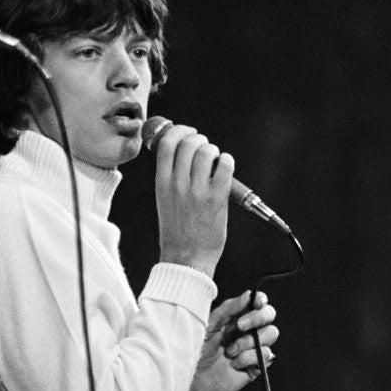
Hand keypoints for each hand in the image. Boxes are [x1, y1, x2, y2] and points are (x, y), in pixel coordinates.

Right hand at [155, 124, 233, 278]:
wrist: (186, 259)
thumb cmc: (177, 233)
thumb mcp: (164, 201)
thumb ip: (171, 178)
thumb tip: (183, 155)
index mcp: (162, 183)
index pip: (167, 144)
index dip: (179, 131)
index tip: (187, 133)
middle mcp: (178, 184)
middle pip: (188, 143)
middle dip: (199, 140)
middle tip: (205, 148)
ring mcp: (198, 191)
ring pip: (207, 152)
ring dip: (214, 150)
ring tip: (216, 159)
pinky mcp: (216, 199)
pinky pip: (225, 167)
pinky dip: (227, 161)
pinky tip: (226, 166)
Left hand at [179, 290, 278, 390]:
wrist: (194, 380)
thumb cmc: (197, 351)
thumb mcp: (209, 325)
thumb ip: (229, 308)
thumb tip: (248, 295)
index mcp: (236, 317)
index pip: (257, 303)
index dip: (261, 300)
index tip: (256, 302)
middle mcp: (247, 330)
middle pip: (269, 315)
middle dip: (257, 318)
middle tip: (240, 326)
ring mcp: (254, 347)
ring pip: (270, 334)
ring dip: (248, 342)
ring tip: (230, 351)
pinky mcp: (257, 364)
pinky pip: (267, 355)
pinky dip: (249, 359)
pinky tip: (235, 364)